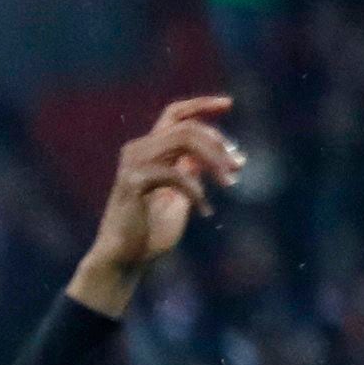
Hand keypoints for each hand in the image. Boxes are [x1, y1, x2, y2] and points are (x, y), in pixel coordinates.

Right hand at [72, 94, 242, 314]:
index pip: (175, 114)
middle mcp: (137, 151)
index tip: (230, 104)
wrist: (125, 260)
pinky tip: (205, 209)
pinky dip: (196, 191)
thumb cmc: (149, 233)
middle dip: (219, 145)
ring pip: (184, 141)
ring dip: (213, 160)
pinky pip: (176, 174)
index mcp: (148, 151)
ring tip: (230, 182)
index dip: (201, 105)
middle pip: (188, 128)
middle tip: (238, 166)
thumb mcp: (179, 196)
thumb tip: (214, 155)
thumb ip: (190, 172)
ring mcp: (132, 165)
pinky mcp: (133, 183)